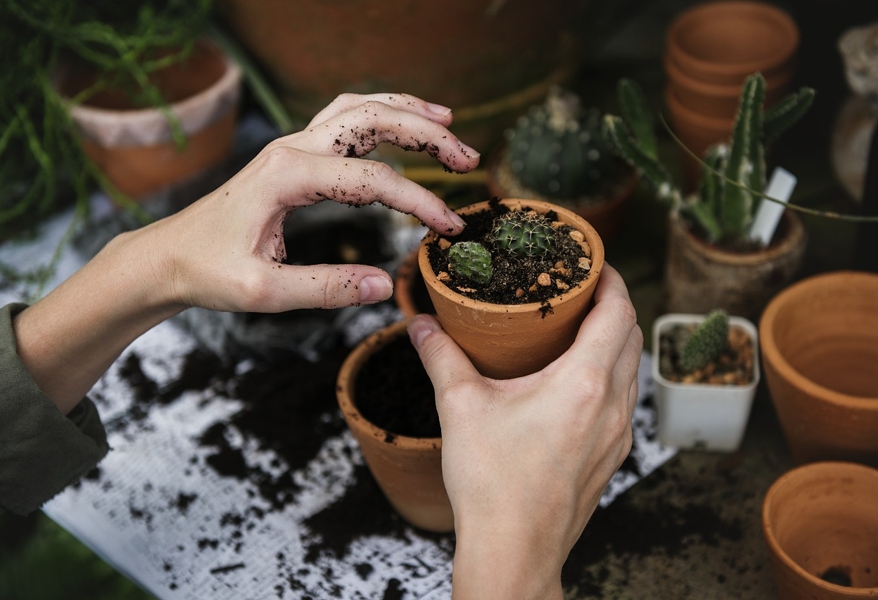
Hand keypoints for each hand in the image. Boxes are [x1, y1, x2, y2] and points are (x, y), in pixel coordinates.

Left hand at [141, 92, 480, 312]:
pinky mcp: (292, 156)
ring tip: (448, 121)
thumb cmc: (207, 271)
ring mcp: (291, 146)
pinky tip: (401, 125)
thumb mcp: (264, 292)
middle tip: (468, 158)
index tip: (449, 228)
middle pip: (373, 120)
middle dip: (427, 134)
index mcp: (287, 176)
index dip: (419, 202)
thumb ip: (326, 288)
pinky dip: (379, 116)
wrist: (167, 256)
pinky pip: (343, 120)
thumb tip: (385, 286)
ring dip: (406, 112)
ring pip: (358, 109)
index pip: (373, 180)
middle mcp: (291, 149)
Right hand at [408, 264, 642, 599]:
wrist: (514, 551)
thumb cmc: (492, 484)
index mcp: (584, 383)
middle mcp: (612, 406)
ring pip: (632, 370)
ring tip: (577, 329)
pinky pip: (624, 401)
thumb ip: (440, 357)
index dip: (612, 279)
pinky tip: (575, 381)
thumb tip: (420, 324)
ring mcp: (618, 435)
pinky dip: (610, 376)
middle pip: (632, 336)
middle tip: (580, 290)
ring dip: (614, 341)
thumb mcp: (460, 408)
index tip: (593, 263)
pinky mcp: (612, 457)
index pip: (619, 312)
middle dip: (613, 305)